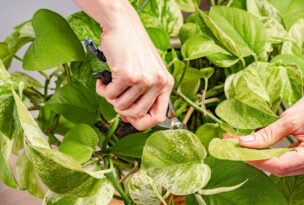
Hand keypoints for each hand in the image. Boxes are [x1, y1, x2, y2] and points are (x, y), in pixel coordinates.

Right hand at [96, 14, 173, 130]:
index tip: (130, 118)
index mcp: (166, 83)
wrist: (123, 26)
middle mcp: (158, 82)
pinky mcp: (127, 75)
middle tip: (116, 96)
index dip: (142, 123)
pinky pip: (109, 95)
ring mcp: (144, 79)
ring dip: (110, 97)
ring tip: (110, 84)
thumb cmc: (134, 49)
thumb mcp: (149, 71)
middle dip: (122, 109)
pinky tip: (103, 80)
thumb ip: (146, 94)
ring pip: (120, 106)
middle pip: (136, 114)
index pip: (158, 117)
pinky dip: (102, 90)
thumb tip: (132, 119)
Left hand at [231, 85, 303, 175]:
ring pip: (284, 168)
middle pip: (281, 169)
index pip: (279, 165)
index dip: (256, 160)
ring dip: (264, 158)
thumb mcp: (289, 118)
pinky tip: (262, 149)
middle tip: (237, 147)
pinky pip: (291, 163)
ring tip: (245, 147)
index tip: (237, 151)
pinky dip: (275, 157)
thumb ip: (267, 134)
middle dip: (257, 159)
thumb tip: (244, 143)